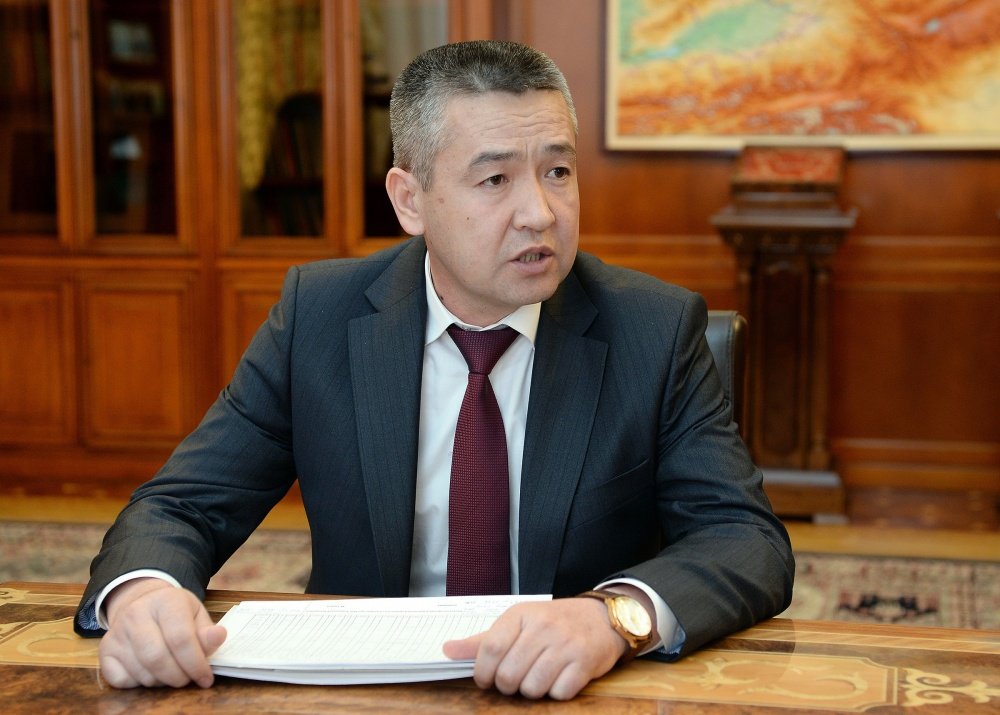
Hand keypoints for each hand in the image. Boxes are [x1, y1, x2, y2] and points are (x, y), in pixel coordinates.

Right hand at [99, 577, 226, 688]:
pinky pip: (122, 680)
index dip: (196, 664)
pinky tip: (151, 672)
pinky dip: (140, 684)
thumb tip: (218, 637)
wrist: (142, 603)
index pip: (181, 638)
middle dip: (178, 677)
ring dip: (162, 682)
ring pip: (141, 672)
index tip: (206, 678)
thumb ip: (207, 631)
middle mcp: (136, 613)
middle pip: (158, 658)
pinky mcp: (105, 650)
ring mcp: (116, 632)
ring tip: (173, 674)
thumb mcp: (196, 616)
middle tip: (188, 680)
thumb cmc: (175, 614)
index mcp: (166, 600)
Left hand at [442, 597, 630, 699]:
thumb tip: (446, 650)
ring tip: (536, 678)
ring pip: (532, 687)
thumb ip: (483, 640)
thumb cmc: (553, 622)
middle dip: (507, 686)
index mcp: (521, 614)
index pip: (490, 648)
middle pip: (508, 673)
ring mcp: (565, 644)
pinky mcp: (585, 662)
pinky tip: (558, 679)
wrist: (600, 618)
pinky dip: (555, 693)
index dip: (482, 672)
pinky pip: (559, 693)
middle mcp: (543, 627)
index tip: (485, 680)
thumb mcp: (518, 622)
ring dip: (531, 691)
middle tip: (514, 681)